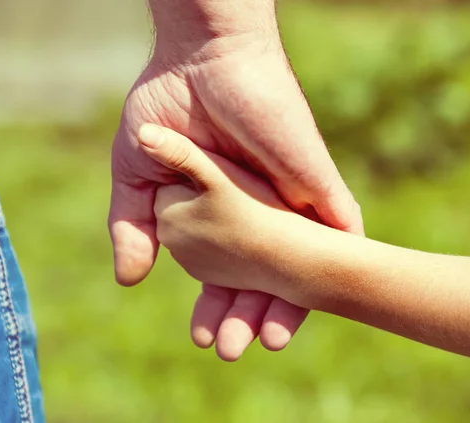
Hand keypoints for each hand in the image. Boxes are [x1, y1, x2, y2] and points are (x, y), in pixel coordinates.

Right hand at [109, 30, 362, 360]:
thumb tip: (129, 279)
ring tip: (271, 339)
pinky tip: (327, 294)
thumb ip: (134, 225)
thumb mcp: (139, 174)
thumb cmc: (167, 107)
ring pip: (302, 264)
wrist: (200, 59)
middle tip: (231, 349)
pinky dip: (337, 262)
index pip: (223, 275)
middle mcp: (258, 213)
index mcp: (219, 215)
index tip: (202, 337)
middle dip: (247, 316)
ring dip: (290, 304)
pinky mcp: (316, 181)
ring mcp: (289, 199)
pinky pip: (340, 229)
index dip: (214, 307)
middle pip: (262, 278)